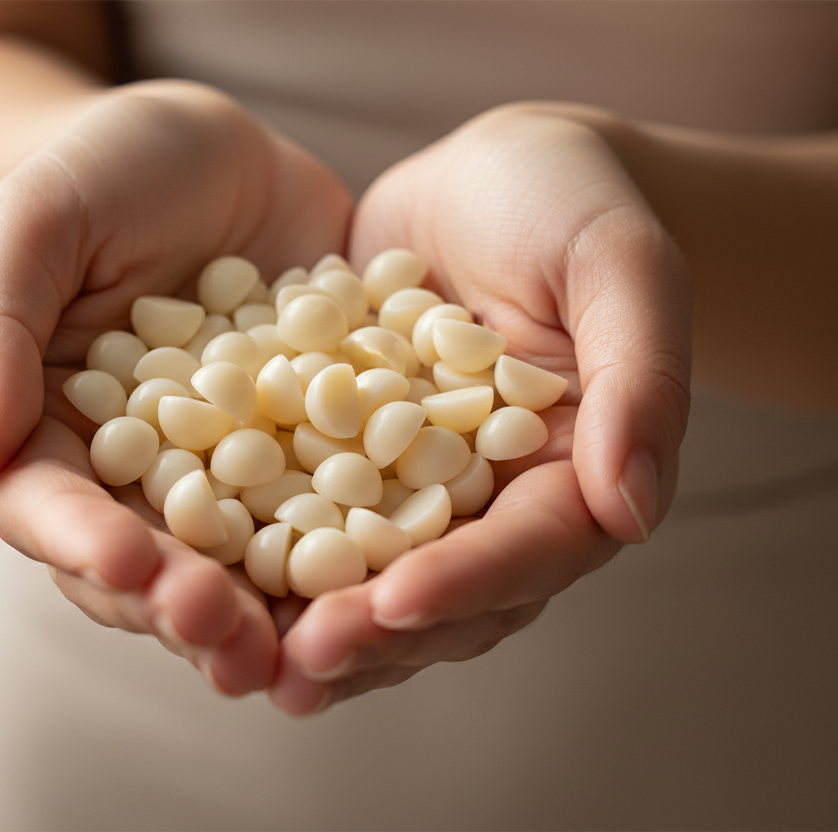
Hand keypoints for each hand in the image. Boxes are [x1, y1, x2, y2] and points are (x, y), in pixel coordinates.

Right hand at [0, 79, 353, 695]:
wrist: (218, 151)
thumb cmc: (104, 172)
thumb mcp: (36, 221)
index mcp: (53, 435)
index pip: (51, 509)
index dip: (84, 544)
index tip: (130, 564)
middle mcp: (140, 476)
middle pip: (149, 564)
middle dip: (186, 608)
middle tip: (233, 640)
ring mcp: (231, 474)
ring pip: (241, 562)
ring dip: (271, 612)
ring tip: (307, 647)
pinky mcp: (311, 453)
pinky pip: (334, 506)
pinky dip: (358, 544)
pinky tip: (394, 574)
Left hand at [269, 103, 691, 712]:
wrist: (491, 176)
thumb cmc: (572, 202)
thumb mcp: (620, 264)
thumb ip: (641, 379)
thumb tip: (635, 512)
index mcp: (573, 475)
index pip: (531, 549)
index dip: (467, 582)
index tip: (396, 603)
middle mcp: (493, 502)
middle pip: (445, 593)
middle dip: (374, 632)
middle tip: (300, 661)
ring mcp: (415, 488)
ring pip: (370, 578)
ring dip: (310, 621)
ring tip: (236, 653)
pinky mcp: (345, 458)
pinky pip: (305, 515)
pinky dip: (259, 551)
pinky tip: (196, 575)